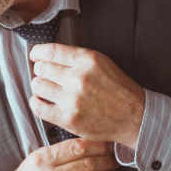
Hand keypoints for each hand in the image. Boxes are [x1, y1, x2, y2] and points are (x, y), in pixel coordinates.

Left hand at [29, 43, 144, 147]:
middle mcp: (79, 78)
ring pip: (37, 86)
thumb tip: (45, 56)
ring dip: (39, 86)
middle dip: (41, 71)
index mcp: (88, 60)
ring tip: (47, 89)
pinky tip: (44, 101)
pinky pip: (38, 107)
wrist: (135, 116)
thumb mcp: (102, 63)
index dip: (38, 53)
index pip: (50, 51)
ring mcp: (72, 99)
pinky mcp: (68, 118)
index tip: (35, 56)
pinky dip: (37, 102)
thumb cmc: (118, 90)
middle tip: (47, 75)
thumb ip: (76, 58)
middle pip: (41, 68)